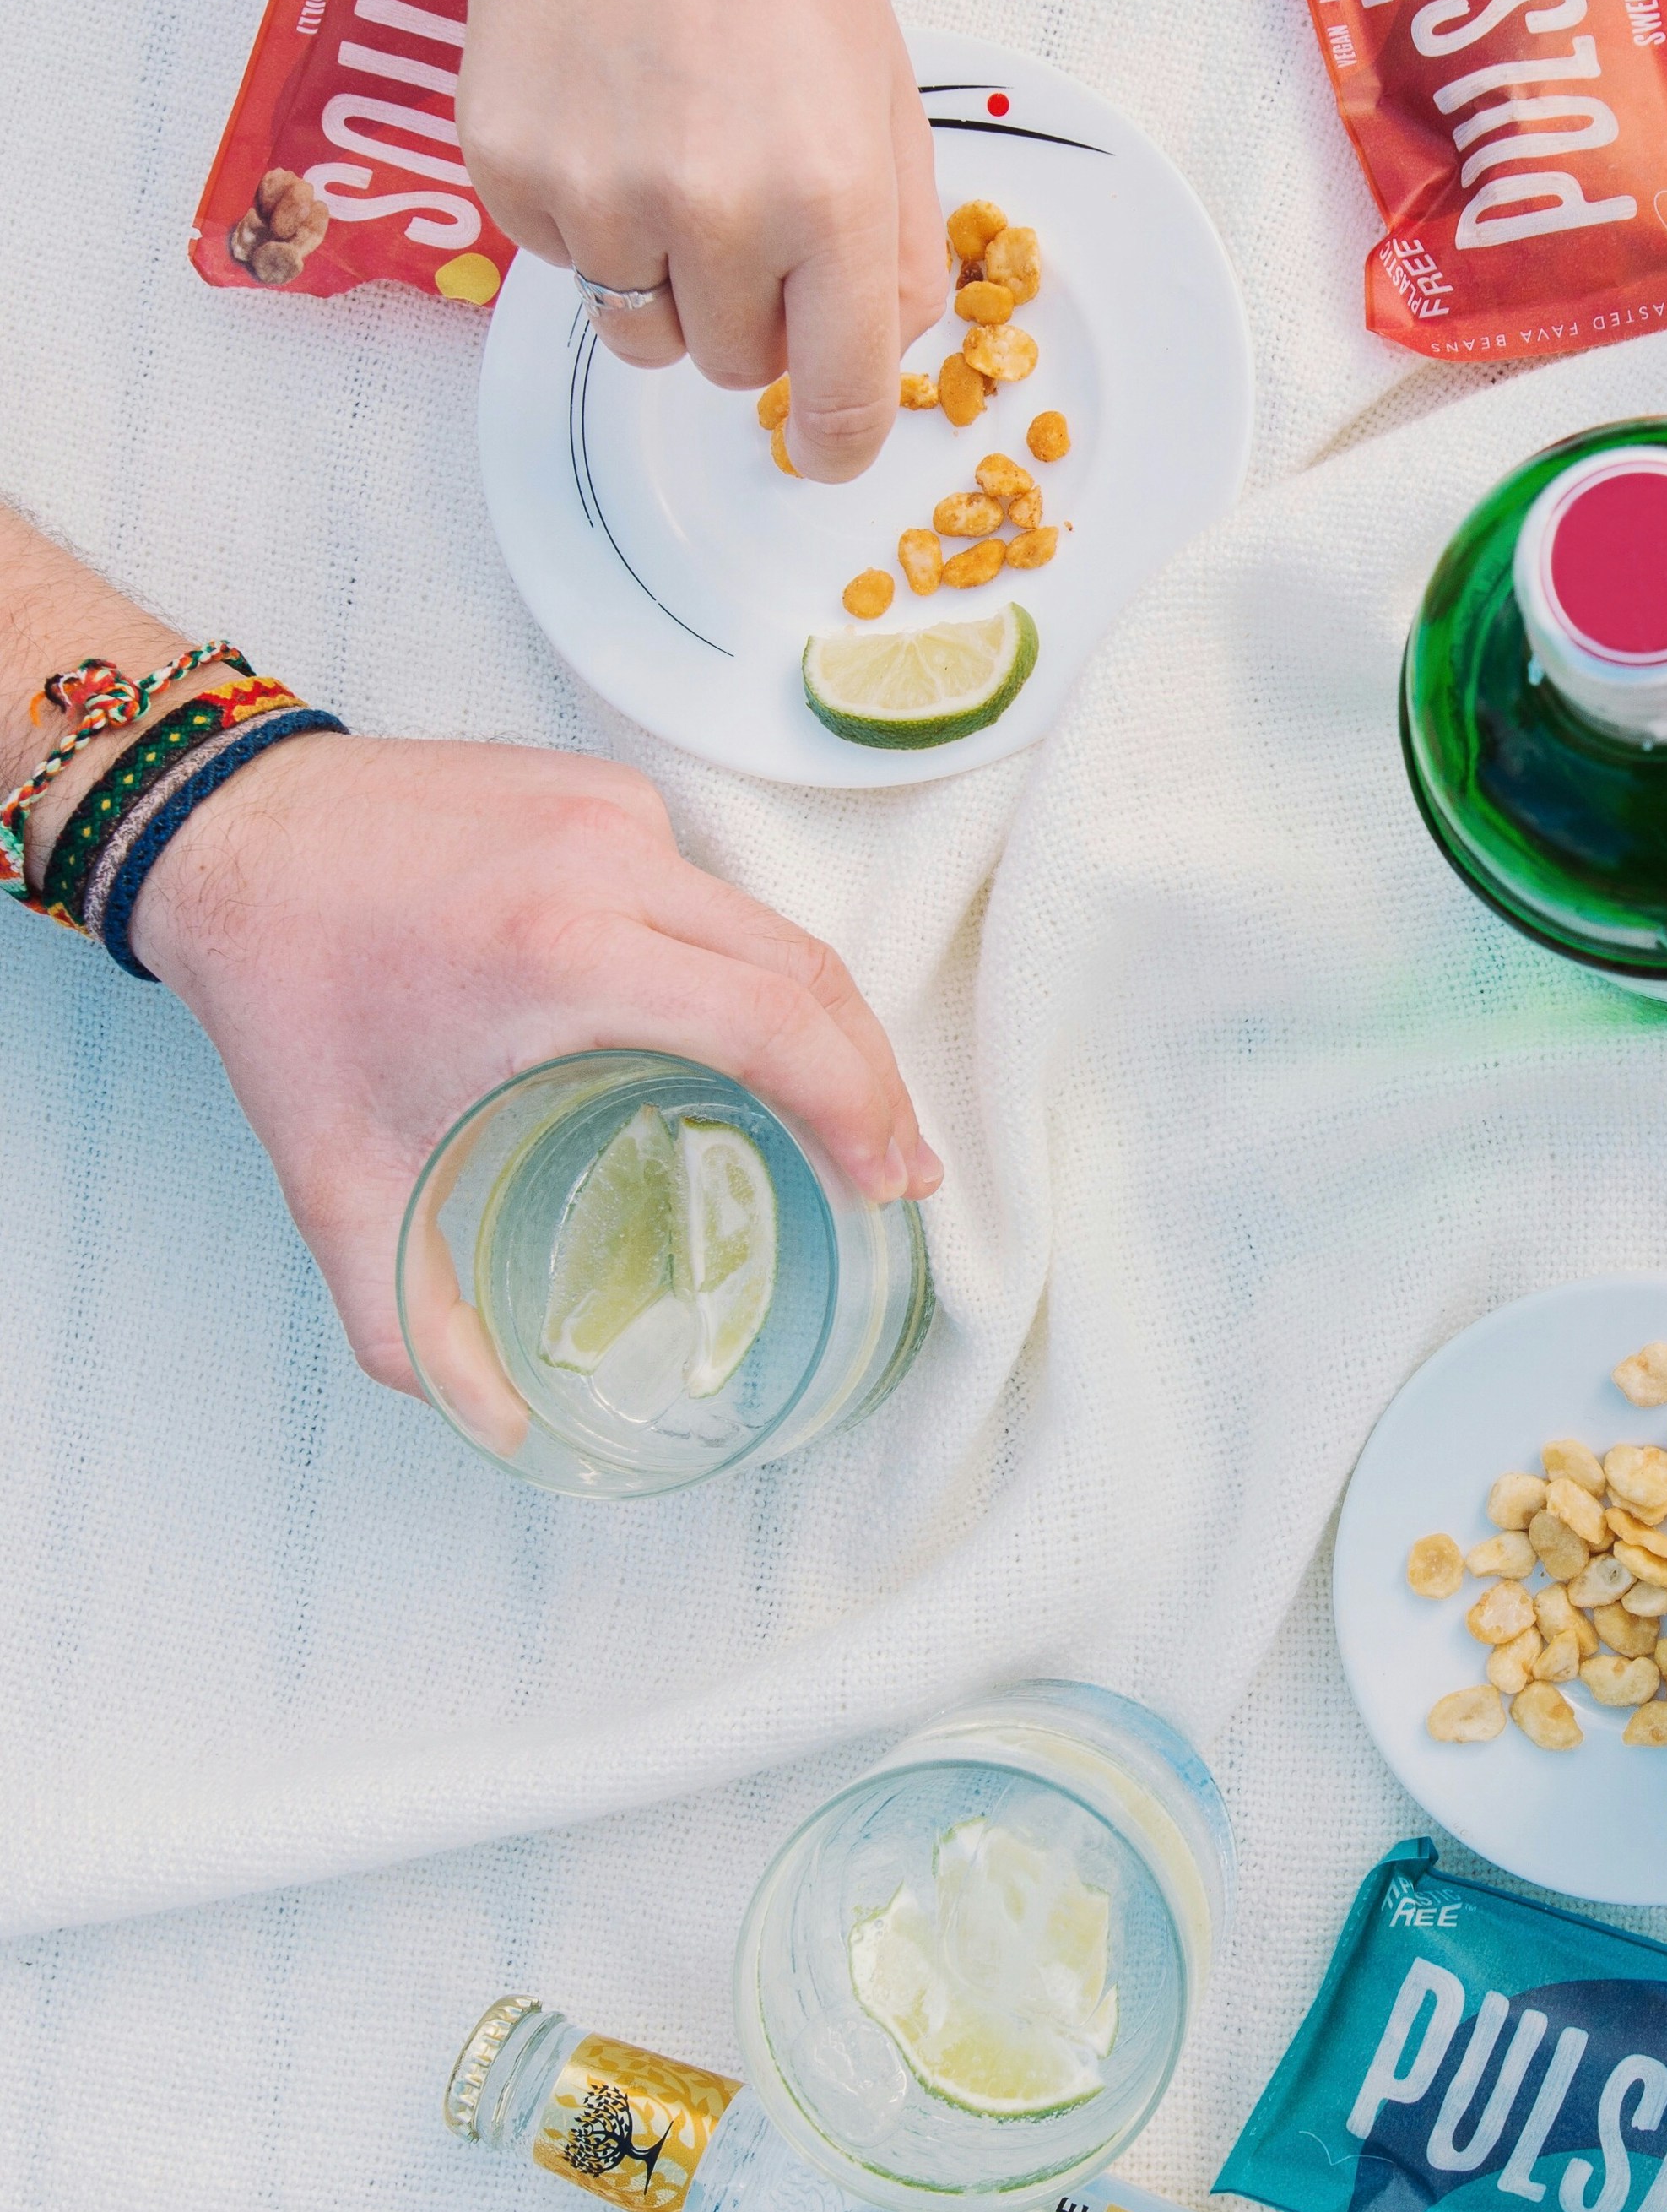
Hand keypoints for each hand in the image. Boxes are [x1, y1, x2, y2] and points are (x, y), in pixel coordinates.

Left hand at [130, 730, 941, 1408]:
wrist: (225, 830)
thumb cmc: (286, 997)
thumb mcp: (339, 1181)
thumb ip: (413, 1321)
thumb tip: (500, 1423)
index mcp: (558, 952)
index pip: (775, 1021)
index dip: (859, 1106)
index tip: (886, 1180)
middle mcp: (606, 863)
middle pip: (808, 972)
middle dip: (874, 1076)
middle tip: (897, 1164)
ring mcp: (613, 811)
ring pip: (770, 924)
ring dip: (818, 1019)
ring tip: (835, 1103)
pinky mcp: (604, 788)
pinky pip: (708, 885)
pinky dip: (738, 958)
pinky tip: (724, 1016)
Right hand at [463, 0, 943, 479]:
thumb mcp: (884, 94)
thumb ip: (901, 242)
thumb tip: (889, 353)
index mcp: (830, 200)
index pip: (840, 400)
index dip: (839, 441)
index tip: (829, 446)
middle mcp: (713, 213)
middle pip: (734, 369)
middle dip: (752, 317)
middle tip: (747, 204)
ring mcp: (599, 195)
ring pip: (640, 332)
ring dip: (665, 281)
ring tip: (672, 155)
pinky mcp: (507, 169)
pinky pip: (560, 261)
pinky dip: (586, 217)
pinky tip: (604, 111)